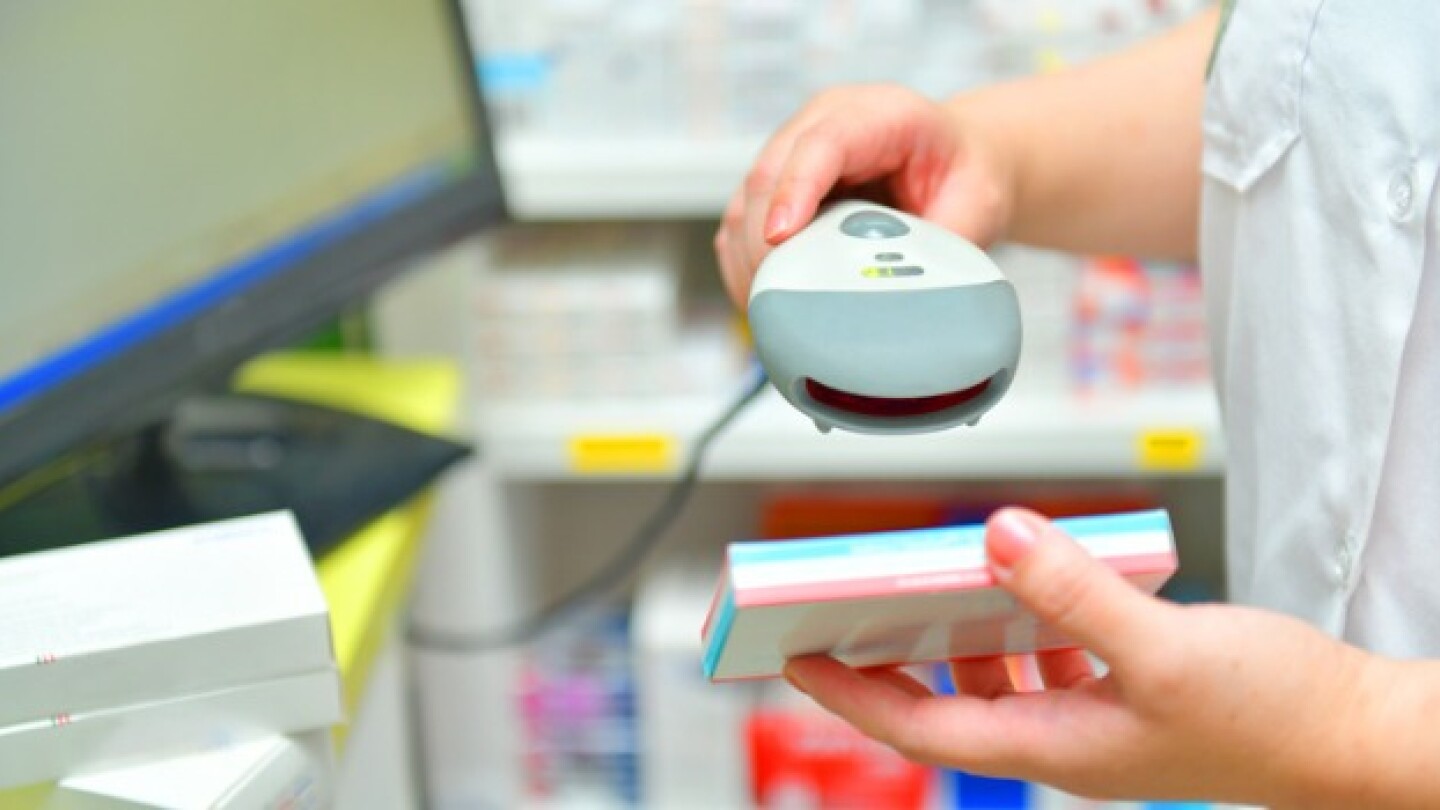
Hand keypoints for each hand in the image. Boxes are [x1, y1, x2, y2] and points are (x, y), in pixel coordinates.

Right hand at [713, 84, 1017, 307]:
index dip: (795, 189)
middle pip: (768, 175)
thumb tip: (911, 293)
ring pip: (745, 203)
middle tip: (780, 300)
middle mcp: (823, 124)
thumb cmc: (964, 175)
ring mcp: (792, 152)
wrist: (958, 163)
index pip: (822, 144)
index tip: (780, 239)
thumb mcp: (977, 205)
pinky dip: (745, 265)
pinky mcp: (777, 186)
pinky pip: (741, 225)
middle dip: (764, 243)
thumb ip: (947, 243)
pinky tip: (765, 298)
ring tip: (772, 310)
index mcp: (879, 116)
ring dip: (751, 260)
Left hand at [784, 508, 1406, 806]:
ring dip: (964, 626)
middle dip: (890, 654)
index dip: (850, 691)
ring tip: (930, 577)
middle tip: (837, 610)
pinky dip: (1033, 614)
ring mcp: (1098, 715)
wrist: (1359, 739)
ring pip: (1001, 669)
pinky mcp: (1130, 689)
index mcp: (1054, 744)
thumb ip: (1076, 593)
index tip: (792, 655)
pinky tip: (1038, 576)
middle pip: (948, 696)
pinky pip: (1055, 650)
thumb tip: (997, 536)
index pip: (921, 722)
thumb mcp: (1166, 650)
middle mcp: (1064, 735)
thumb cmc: (1276, 717)